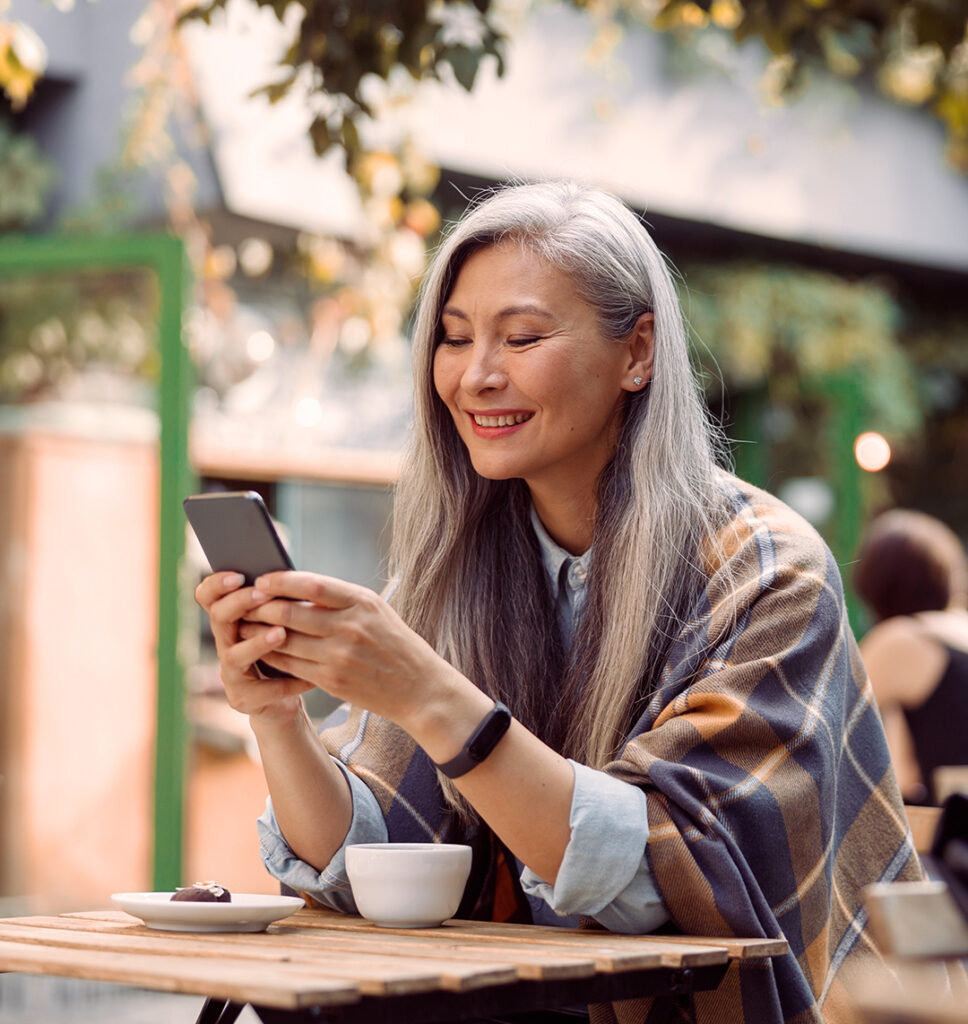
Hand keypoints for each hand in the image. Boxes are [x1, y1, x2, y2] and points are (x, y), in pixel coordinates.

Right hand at [194, 572, 314, 719]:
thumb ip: (280, 604)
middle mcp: (225, 644)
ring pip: (234, 655)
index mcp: (231, 621)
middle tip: (262, 594)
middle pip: (218, 618)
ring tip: (281, 633)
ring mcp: (230, 674)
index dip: (216, 584)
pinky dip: (287, 683)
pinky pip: (263, 690)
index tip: (239, 574)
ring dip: (257, 642)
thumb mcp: (284, 622)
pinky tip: (308, 678)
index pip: (208, 597)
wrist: (285, 698)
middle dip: (239, 603)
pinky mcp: (243, 699)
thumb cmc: (287, 651)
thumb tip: (293, 577)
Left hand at [242, 571, 470, 731]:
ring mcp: (339, 656)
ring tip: (245, 623)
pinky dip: (272, 655)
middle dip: (261, 606)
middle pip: (291, 613)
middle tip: (244, 600)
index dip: (282, 581)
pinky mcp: (331, 680)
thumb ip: (340, 599)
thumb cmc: (395, 643)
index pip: (313, 585)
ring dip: (259, 631)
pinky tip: (262, 648)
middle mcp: (349, 627)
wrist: (419, 687)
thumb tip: (297, 586)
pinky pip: (290, 664)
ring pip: (284, 640)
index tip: (263, 578)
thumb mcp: (375, 610)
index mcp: (362, 602)